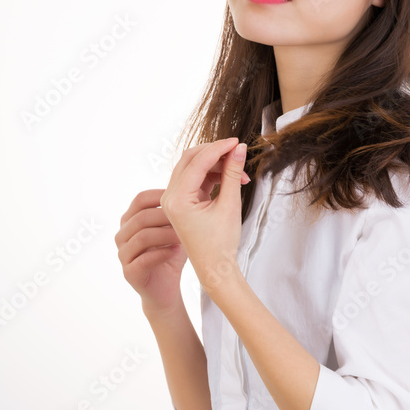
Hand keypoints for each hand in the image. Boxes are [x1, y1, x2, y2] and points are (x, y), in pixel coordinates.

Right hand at [114, 188, 189, 316]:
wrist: (166, 288)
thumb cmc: (173, 251)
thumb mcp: (179, 226)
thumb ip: (185, 206)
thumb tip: (205, 178)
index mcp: (131, 219)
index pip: (140, 198)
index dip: (162, 195)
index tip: (186, 197)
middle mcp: (122, 234)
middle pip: (140, 217)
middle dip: (167, 216)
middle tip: (189, 216)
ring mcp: (123, 253)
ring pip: (141, 237)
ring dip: (166, 234)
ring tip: (185, 235)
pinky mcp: (129, 272)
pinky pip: (143, 259)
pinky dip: (162, 253)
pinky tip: (177, 251)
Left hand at [160, 137, 249, 292]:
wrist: (214, 267)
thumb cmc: (221, 243)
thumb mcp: (230, 205)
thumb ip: (232, 173)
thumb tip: (239, 149)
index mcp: (177, 199)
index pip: (197, 161)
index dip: (219, 148)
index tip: (238, 142)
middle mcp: (170, 197)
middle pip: (190, 159)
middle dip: (215, 153)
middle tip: (238, 150)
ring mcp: (173, 199)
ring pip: (193, 167)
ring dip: (216, 164)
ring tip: (240, 173)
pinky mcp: (181, 201)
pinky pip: (195, 178)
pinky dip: (213, 175)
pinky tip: (231, 179)